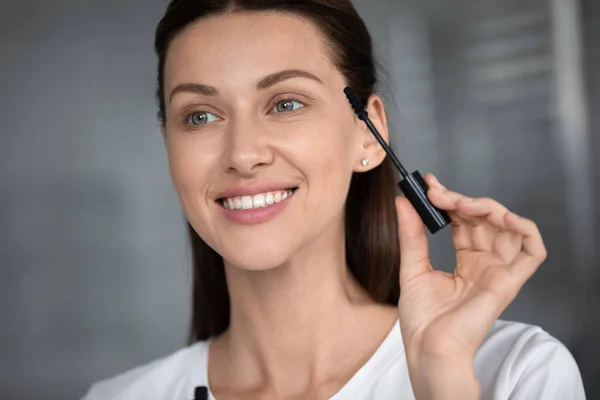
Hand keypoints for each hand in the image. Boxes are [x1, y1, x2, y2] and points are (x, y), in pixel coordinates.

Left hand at [396, 173, 546, 398]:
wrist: (428, 348)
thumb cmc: (423, 320)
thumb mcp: (412, 268)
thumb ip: (411, 234)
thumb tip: (403, 202)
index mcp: (465, 261)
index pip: (464, 220)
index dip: (450, 199)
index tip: (429, 184)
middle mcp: (485, 263)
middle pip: (484, 219)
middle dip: (461, 199)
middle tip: (437, 193)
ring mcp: (498, 271)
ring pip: (508, 226)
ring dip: (487, 207)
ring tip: (460, 203)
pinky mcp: (510, 281)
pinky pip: (533, 250)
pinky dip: (524, 228)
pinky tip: (502, 217)